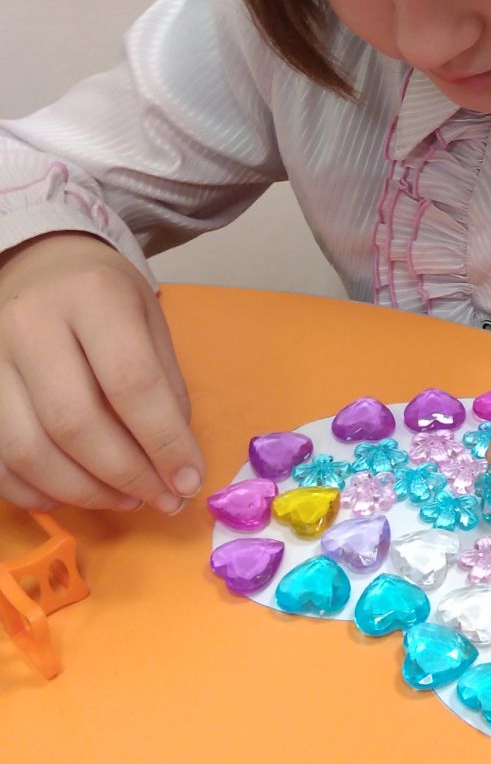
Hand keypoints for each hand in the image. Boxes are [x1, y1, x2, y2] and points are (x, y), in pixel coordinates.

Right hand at [0, 233, 202, 514]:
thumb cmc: (104, 297)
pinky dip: (37, 492)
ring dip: (84, 492)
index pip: (131, 382)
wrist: (39, 265)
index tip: (189, 480)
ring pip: (29, 451)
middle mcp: (30, 324)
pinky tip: (74, 495)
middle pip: (75, 423)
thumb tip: (176, 465)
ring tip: (125, 498)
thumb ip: (165, 387)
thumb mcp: (149, 321)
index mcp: (91, 297)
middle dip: (125, 475)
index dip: (164, 442)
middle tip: (160, 498)